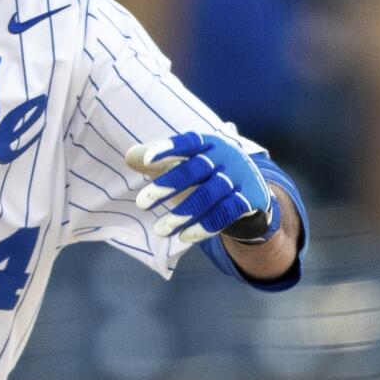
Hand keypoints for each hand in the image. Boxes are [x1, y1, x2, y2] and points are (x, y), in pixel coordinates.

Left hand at [127, 131, 279, 244]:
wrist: (251, 195)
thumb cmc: (207, 176)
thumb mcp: (186, 164)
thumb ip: (159, 159)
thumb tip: (129, 156)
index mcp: (209, 143)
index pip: (187, 142)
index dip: (167, 149)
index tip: (146, 160)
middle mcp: (227, 156)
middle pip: (194, 169)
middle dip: (166, 186)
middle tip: (140, 203)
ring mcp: (241, 176)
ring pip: (209, 195)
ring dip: (182, 214)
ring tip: (160, 230)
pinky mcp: (251, 198)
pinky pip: (225, 213)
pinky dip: (204, 226)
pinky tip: (184, 237)